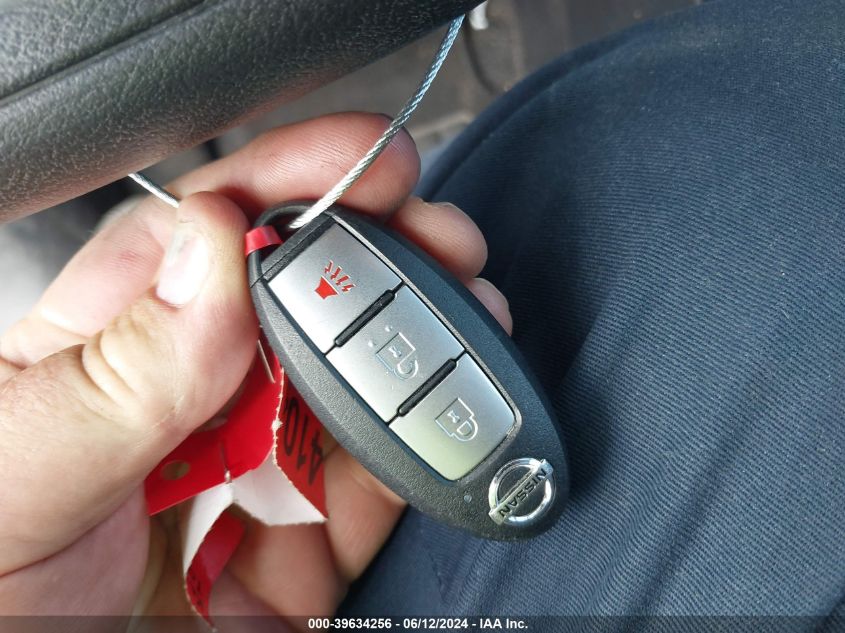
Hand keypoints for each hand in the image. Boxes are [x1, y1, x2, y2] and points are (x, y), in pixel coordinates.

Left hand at [0, 113, 511, 619]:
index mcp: (102, 360)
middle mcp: (187, 409)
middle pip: (297, 305)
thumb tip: (214, 251)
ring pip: (350, 391)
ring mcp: (249, 480)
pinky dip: (421, 462)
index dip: (285, 183)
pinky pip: (375, 495)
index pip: (200, 240)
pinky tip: (445, 433)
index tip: (364, 159)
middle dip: (377, 256)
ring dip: (416, 350)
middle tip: (440, 238)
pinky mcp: (299, 552)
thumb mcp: (18, 474)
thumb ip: (114, 374)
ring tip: (467, 320)